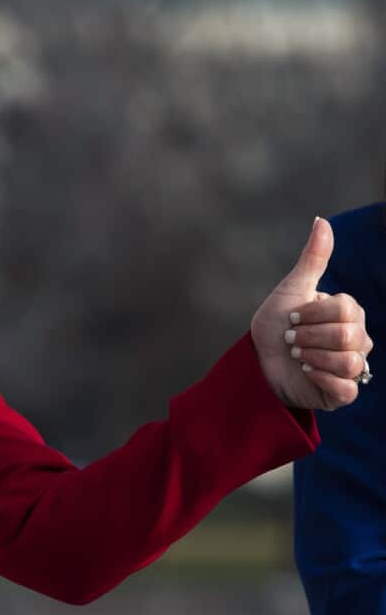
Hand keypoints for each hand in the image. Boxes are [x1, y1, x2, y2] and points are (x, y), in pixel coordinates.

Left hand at [251, 217, 371, 410]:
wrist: (256, 361)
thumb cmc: (276, 325)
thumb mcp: (291, 290)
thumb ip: (312, 259)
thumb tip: (322, 220)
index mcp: (350, 314)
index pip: (345, 309)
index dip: (311, 314)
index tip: (291, 318)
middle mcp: (358, 340)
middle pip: (347, 335)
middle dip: (307, 336)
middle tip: (292, 339)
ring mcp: (353, 367)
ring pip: (348, 361)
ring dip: (311, 357)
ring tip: (297, 356)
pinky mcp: (343, 393)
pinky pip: (346, 388)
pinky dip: (318, 378)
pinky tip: (305, 372)